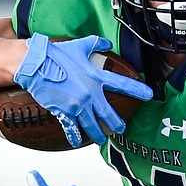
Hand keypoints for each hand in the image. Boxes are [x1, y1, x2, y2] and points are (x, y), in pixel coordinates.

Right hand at [13, 34, 151, 147]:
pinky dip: (74, 136)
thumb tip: (107, 43)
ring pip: (91, 124)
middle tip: (122, 129)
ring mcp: (76, 105)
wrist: (36, 65)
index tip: (149, 95)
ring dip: (98, 134)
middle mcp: (88, 93)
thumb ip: (96, 44)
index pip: (121, 84)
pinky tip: (77, 142)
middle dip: (116, 123)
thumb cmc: (56, 54)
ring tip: (102, 140)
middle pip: (107, 113)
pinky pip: (71, 128)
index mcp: (95, 76)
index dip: (137, 90)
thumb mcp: (80, 45)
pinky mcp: (63, 111)